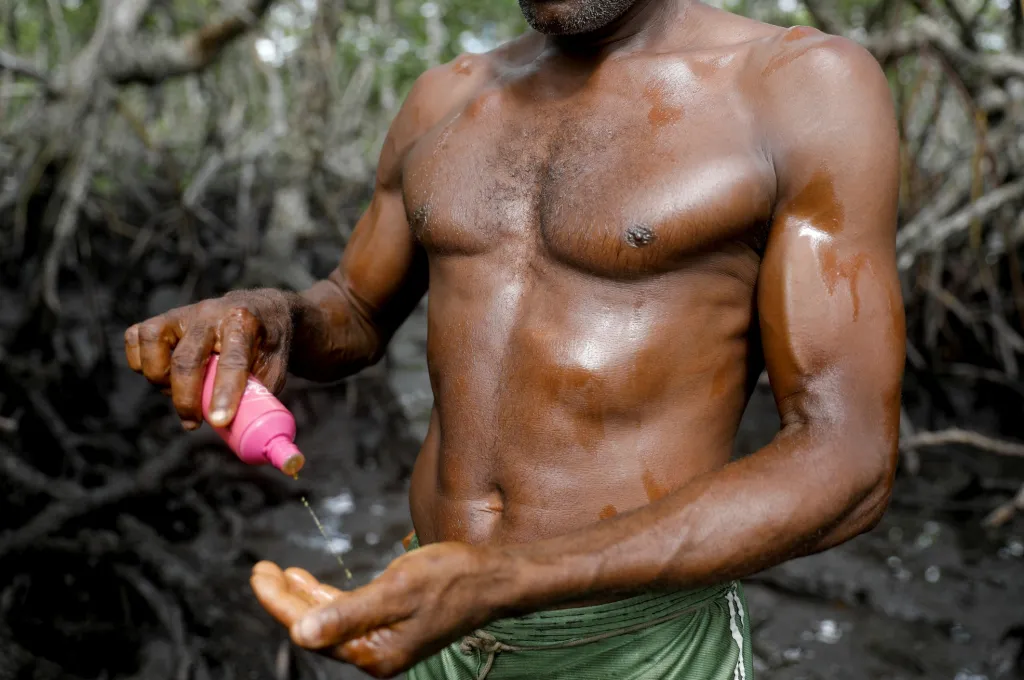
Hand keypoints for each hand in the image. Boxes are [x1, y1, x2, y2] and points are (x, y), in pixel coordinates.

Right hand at [124, 289, 293, 429]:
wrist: (260, 311)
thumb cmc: (267, 347)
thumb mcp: (274, 369)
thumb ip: (255, 395)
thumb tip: (232, 428)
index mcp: (245, 323)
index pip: (233, 360)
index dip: (225, 393)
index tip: (220, 421)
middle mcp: (211, 314)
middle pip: (186, 359)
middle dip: (186, 398)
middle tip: (194, 422)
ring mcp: (183, 313)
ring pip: (153, 343)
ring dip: (159, 377)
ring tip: (178, 391)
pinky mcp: (163, 318)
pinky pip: (136, 337)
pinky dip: (140, 361)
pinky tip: (162, 374)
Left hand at [250, 543, 510, 677]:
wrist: (493, 579)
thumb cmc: (451, 578)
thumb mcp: (398, 589)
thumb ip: (348, 613)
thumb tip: (300, 633)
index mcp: (375, 652)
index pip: (310, 629)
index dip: (278, 603)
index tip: (258, 575)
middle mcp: (376, 654)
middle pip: (315, 627)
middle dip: (283, 599)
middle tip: (259, 569)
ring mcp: (383, 641)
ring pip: (329, 619)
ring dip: (302, 596)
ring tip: (278, 573)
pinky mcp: (391, 627)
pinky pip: (348, 614)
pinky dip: (326, 597)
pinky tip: (310, 582)